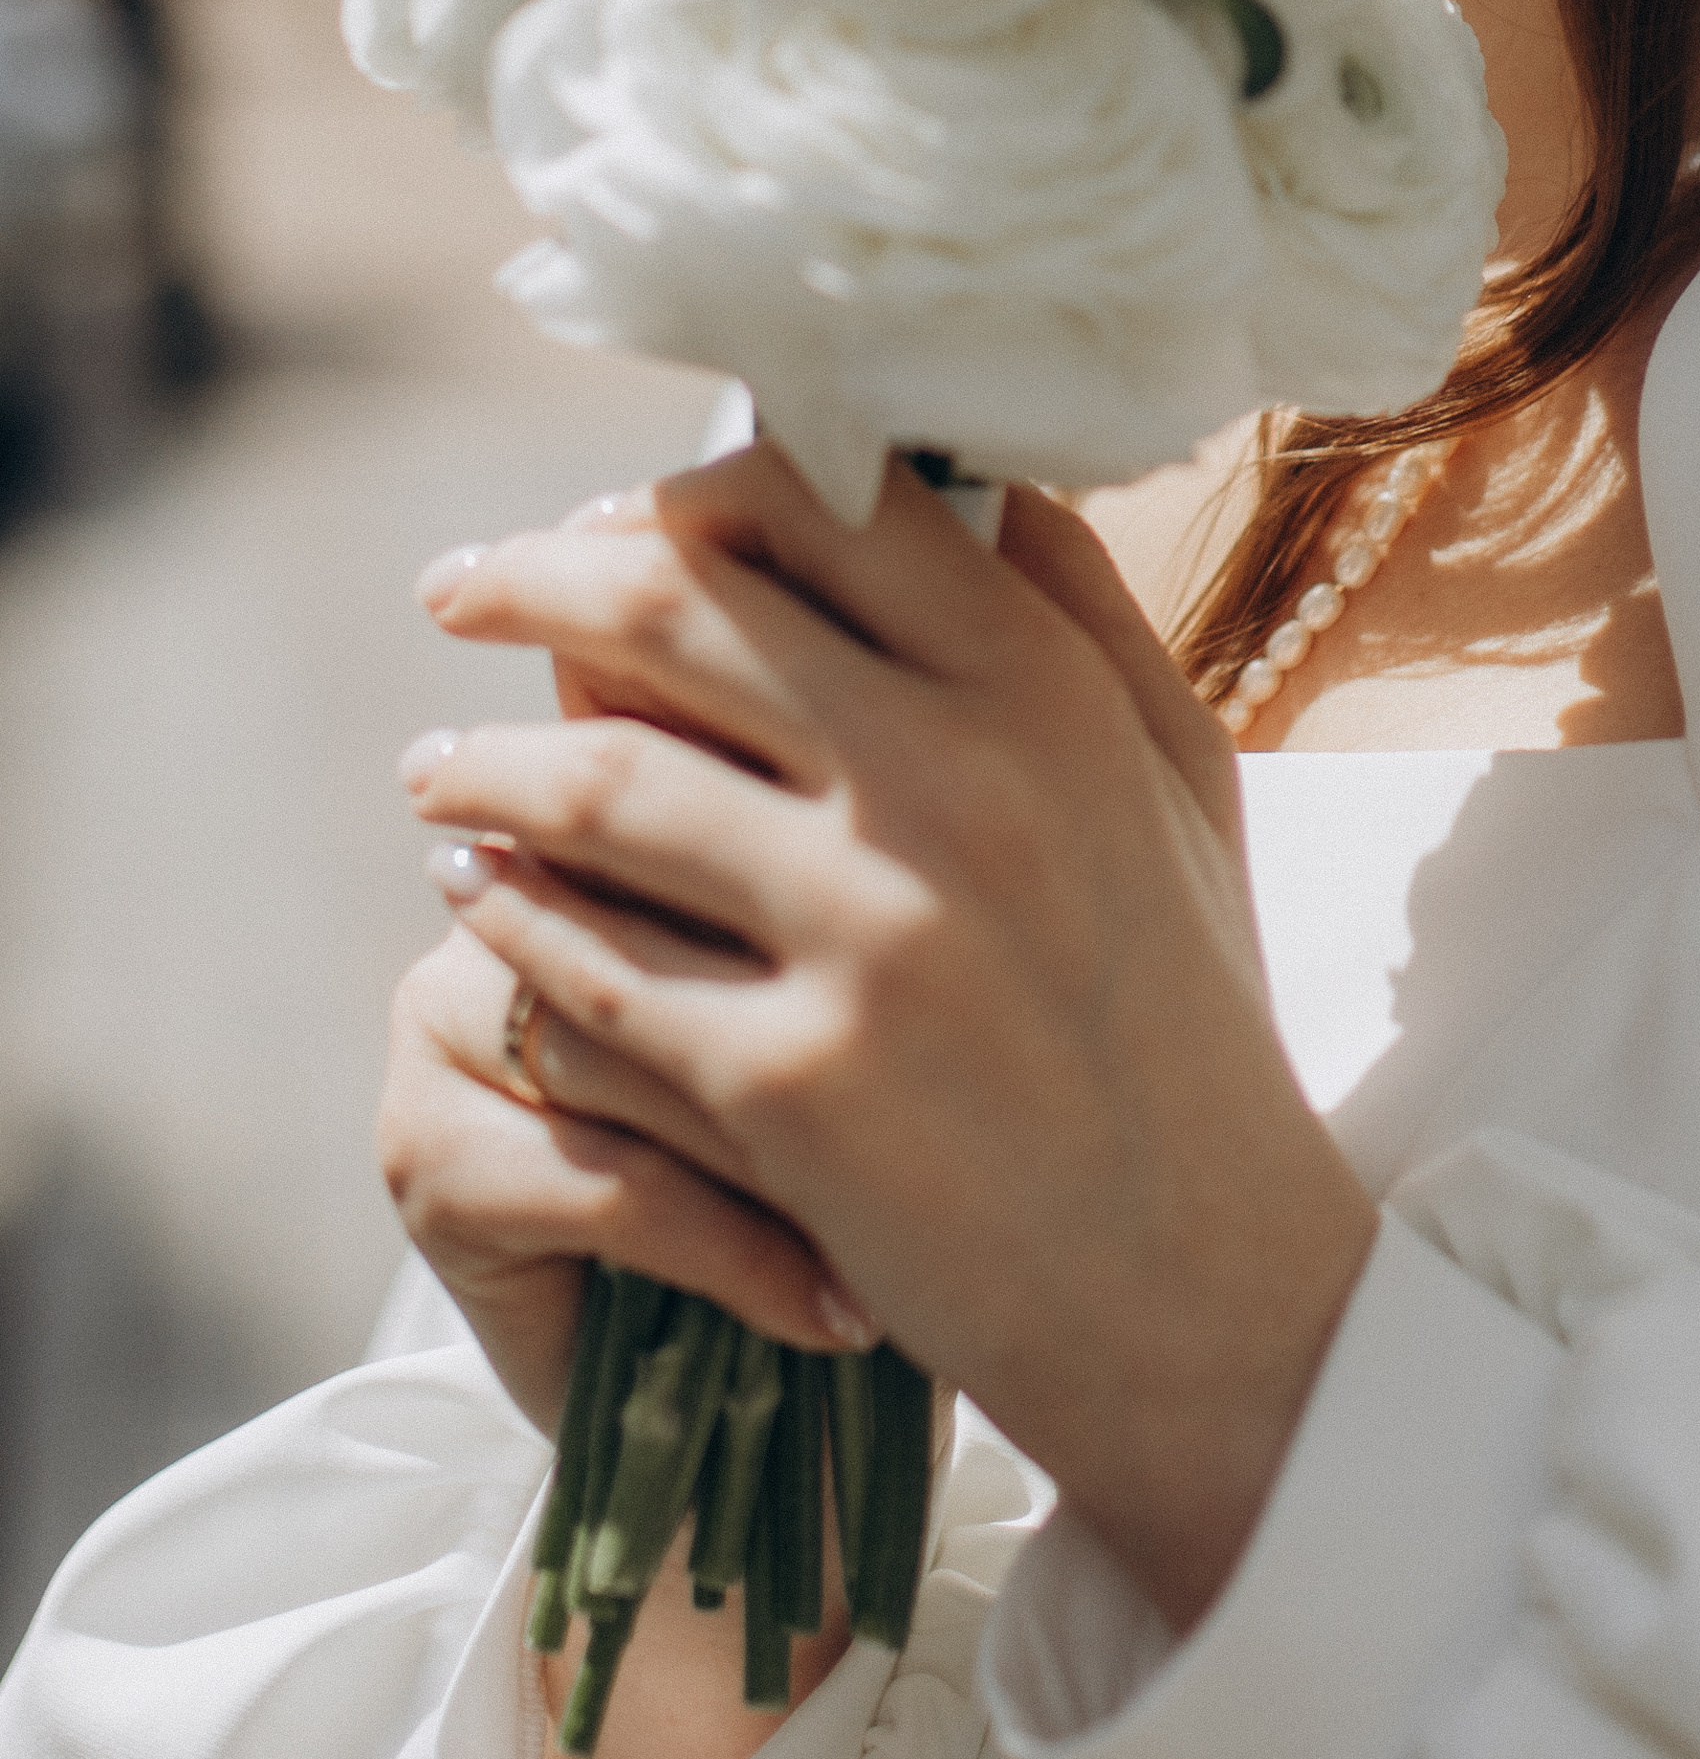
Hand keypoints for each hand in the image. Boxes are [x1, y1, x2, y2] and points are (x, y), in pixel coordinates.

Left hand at [402, 444, 1379, 1630]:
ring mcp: (867, 938)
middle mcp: (957, 785)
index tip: (608, 514)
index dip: (687, 486)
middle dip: (530, 578)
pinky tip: (477, 892)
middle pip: (674, 603)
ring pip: (595, 778)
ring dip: (484, 757)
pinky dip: (511, 911)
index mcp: (1046, 689)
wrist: (1202, 1287)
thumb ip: (1071, 605)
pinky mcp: (788, 1089)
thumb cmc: (1178, 1006)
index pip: (823, 499)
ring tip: (437, 766)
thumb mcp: (1175, 776)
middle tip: (455, 589)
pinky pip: (588, 964)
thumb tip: (938, 471)